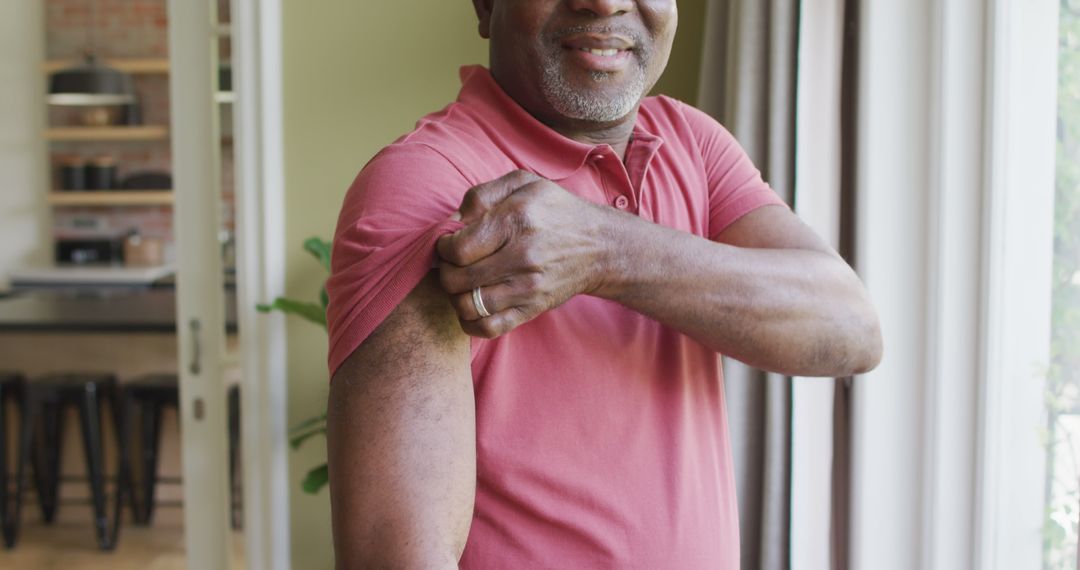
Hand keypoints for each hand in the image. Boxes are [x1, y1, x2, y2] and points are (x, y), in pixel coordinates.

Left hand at [436, 170, 612, 337]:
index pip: (457, 247)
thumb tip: (452, 221)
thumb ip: (481, 195)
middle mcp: (522, 256)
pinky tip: (473, 305)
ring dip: (455, 296)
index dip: (442, 247)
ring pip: (467, 306)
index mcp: (516, 220)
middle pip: (457, 279)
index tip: (449, 243)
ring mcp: (528, 288)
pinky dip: (470, 322)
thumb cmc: (555, 211)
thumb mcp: (523, 184)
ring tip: (463, 283)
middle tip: (454, 263)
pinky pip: (488, 328)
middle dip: (445, 271)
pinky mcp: (532, 309)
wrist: (600, 246)